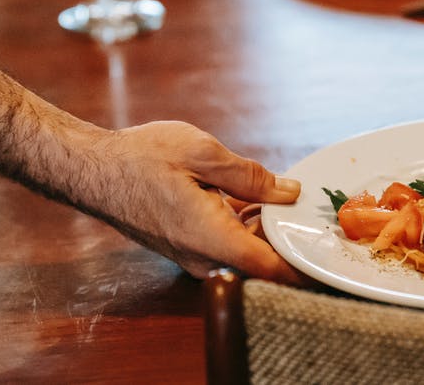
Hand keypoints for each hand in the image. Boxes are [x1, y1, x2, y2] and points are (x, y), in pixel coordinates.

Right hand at [87, 120, 304, 283]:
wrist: (93, 170)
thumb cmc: (141, 158)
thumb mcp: (203, 152)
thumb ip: (251, 176)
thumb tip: (289, 192)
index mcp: (212, 237)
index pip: (273, 270)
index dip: (306, 265)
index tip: (330, 252)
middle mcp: (203, 258)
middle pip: (263, 262)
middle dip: (289, 239)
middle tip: (313, 209)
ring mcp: (193, 257)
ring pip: (245, 253)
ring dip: (266, 229)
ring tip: (283, 196)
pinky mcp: (187, 249)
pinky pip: (227, 247)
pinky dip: (245, 227)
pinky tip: (250, 199)